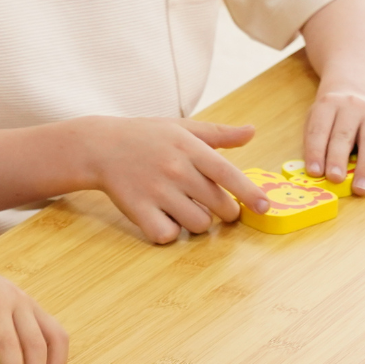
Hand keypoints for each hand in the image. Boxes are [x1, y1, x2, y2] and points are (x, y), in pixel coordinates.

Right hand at [81, 116, 263, 243]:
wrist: (100, 146)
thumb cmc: (146, 136)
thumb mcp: (182, 128)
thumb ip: (219, 134)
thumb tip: (252, 131)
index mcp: (189, 148)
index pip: (227, 174)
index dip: (249, 192)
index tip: (264, 207)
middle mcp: (175, 170)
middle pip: (218, 206)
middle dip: (225, 211)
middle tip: (215, 206)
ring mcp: (156, 192)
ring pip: (197, 224)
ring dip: (198, 222)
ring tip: (186, 209)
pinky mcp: (138, 210)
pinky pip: (168, 234)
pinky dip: (170, 232)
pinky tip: (165, 218)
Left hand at [300, 89, 364, 195]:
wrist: (355, 90)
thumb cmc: (332, 118)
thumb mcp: (317, 121)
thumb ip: (317, 144)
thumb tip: (318, 175)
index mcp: (327, 106)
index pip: (319, 129)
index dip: (316, 151)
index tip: (315, 172)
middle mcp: (351, 106)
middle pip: (344, 134)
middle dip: (338, 159)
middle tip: (335, 180)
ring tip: (361, 189)